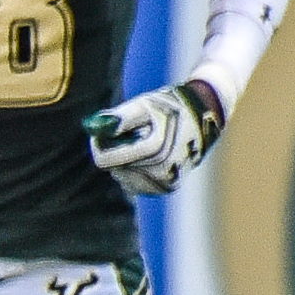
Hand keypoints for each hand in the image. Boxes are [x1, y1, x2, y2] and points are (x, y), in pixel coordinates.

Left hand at [86, 78, 222, 196]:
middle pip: (113, 168)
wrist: (203, 116)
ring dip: (126, 161)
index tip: (108, 129)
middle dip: (118, 150)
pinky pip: (133, 184)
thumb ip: (118, 117)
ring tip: (147, 143)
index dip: (101, 143)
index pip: (104, 160)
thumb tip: (92, 126)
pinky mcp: (165, 188)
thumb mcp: (143, 106)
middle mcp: (161, 171)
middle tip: (136, 134)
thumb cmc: (168, 107)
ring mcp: (164, 183)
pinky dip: (135, 170)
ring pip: (122, 177)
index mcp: (154, 151)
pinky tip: (150, 156)